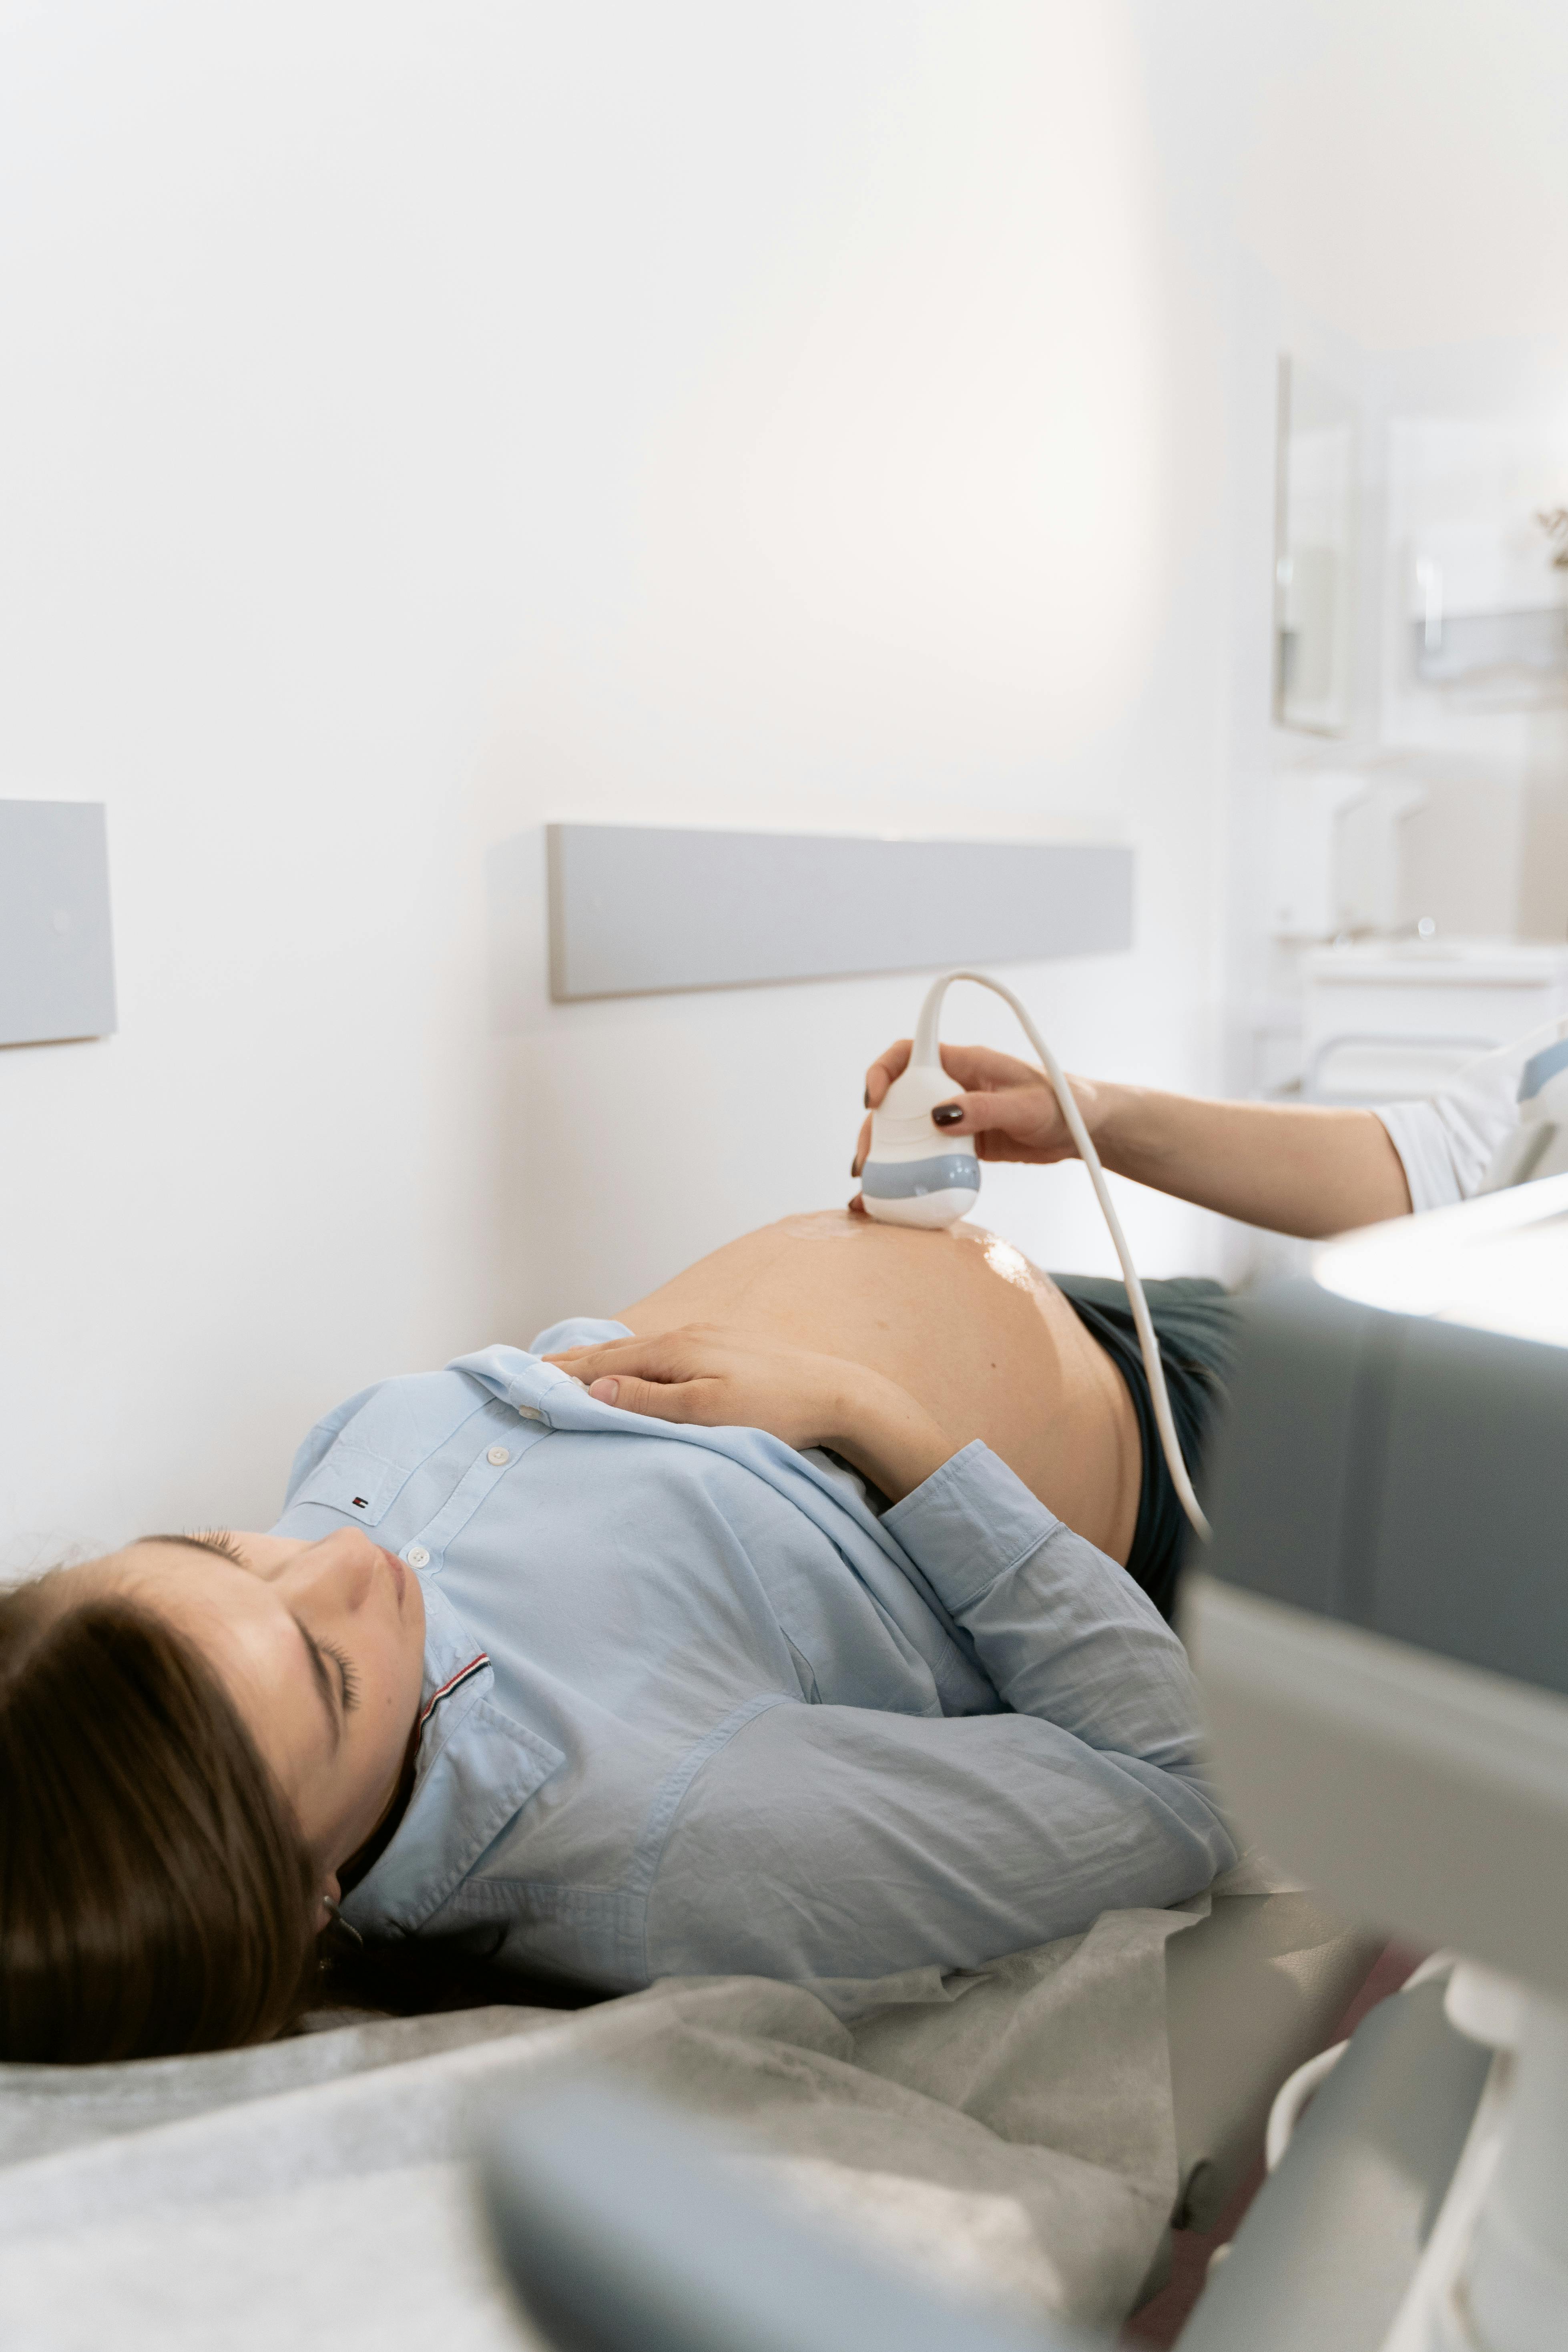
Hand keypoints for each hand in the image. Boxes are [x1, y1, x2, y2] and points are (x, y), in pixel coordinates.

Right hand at [542, 1324, 865, 1450]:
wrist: (836, 1394)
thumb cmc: (775, 1410)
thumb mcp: (707, 1412)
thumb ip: (650, 1400)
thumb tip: (597, 1389)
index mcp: (676, 1351)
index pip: (604, 1363)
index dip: (563, 1372)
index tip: (525, 1376)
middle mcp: (685, 1335)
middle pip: (615, 1350)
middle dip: (572, 1359)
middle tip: (530, 1365)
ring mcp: (705, 1338)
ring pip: (637, 1348)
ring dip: (599, 1358)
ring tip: (568, 1364)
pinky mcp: (722, 1347)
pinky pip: (659, 1350)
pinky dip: (630, 1358)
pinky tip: (629, 1364)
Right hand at [851, 1040, 1107, 1179]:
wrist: (1083, 1131)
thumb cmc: (1063, 1104)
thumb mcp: (1025, 1107)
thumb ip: (983, 1109)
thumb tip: (938, 1117)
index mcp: (963, 1063)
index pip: (908, 1053)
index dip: (882, 1070)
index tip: (873, 1098)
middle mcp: (950, 1087)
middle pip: (896, 1100)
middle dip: (874, 1127)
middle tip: (866, 1159)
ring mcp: (953, 1117)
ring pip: (906, 1131)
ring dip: (886, 1154)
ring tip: (871, 1184)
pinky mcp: (960, 1144)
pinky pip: (926, 1155)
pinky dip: (908, 1173)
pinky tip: (895, 1196)